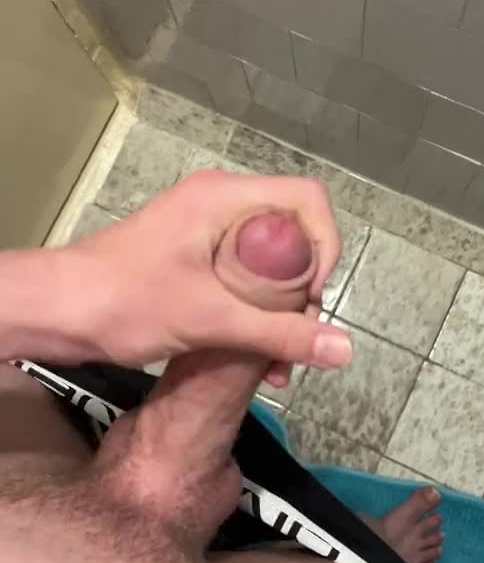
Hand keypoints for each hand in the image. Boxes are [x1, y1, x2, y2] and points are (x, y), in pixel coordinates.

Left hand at [74, 169, 351, 370]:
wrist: (57, 311)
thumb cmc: (128, 303)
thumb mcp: (211, 320)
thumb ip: (280, 333)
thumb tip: (346, 349)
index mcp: (225, 198)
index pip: (306, 199)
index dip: (324, 247)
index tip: (311, 298)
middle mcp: (220, 201)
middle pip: (292, 231)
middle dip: (303, 290)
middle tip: (295, 341)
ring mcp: (204, 225)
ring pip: (269, 259)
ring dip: (281, 309)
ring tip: (276, 364)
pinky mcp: (192, 252)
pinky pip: (243, 272)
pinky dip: (255, 309)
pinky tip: (255, 356)